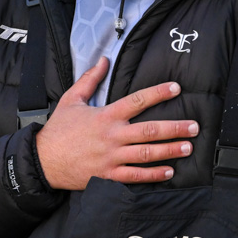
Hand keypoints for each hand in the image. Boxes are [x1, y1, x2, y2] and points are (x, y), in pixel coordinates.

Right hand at [35, 57, 198, 190]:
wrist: (43, 160)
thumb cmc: (59, 129)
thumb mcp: (71, 99)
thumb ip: (89, 79)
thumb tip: (103, 60)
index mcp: (105, 115)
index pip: (137, 100)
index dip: (159, 93)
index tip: (176, 88)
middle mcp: (112, 136)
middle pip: (149, 130)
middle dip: (174, 128)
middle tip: (194, 126)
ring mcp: (111, 157)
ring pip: (146, 154)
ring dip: (169, 150)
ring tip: (187, 147)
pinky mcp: (108, 175)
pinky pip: (135, 176)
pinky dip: (153, 175)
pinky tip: (169, 172)